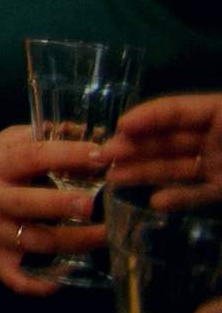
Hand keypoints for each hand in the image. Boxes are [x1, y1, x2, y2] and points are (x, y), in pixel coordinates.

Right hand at [0, 123, 106, 294]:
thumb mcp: (5, 141)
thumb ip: (42, 135)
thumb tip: (89, 129)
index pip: (33, 156)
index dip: (67, 154)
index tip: (102, 155)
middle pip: (28, 203)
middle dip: (61, 204)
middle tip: (92, 204)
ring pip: (34, 242)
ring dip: (72, 242)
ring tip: (105, 237)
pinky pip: (16, 278)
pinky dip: (40, 284)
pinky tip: (64, 279)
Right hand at [105, 93, 221, 207]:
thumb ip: (187, 116)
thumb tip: (136, 123)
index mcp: (218, 113)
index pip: (175, 111)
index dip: (147, 117)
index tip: (120, 126)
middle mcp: (213, 139)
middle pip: (167, 140)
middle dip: (133, 146)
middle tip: (102, 156)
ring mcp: (218, 166)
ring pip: (174, 167)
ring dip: (143, 173)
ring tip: (113, 179)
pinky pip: (198, 194)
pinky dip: (177, 198)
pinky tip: (156, 202)